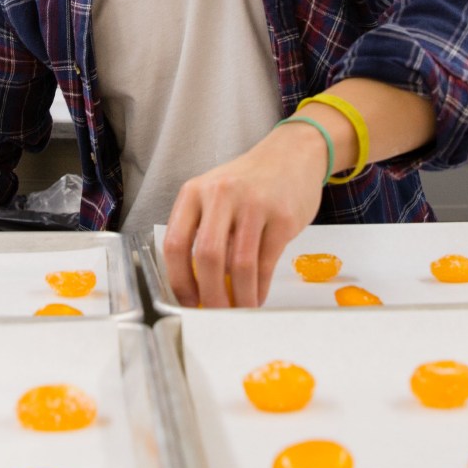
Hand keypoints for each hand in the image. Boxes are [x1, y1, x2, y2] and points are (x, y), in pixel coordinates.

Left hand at [161, 122, 326, 308]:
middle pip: (208, 257)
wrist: (292, 154)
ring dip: (239, 297)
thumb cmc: (249, 182)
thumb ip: (202, 231)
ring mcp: (254, 205)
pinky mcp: (283, 217)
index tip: (188, 301)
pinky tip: (257, 296)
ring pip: (240, 265)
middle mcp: (221, 195)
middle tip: (214, 313)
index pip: (175, 243)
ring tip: (240, 309)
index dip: (179, 279)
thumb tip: (198, 285)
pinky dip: (260, 287)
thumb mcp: (215, 194)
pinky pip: (266, 262)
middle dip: (210, 295)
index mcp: (195, 192)